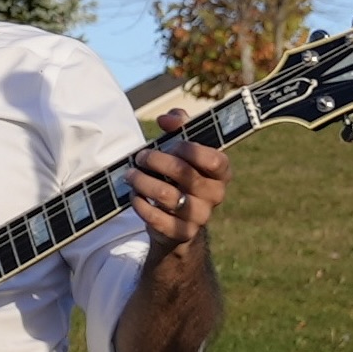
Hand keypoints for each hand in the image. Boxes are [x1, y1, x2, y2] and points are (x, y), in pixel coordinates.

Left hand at [131, 111, 229, 256]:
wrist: (178, 221)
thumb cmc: (181, 176)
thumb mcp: (185, 148)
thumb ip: (180, 125)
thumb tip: (166, 119)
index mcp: (222, 172)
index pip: (214, 159)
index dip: (188, 148)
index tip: (169, 144)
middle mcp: (215, 195)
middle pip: (184, 173)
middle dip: (156, 161)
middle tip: (140, 157)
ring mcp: (200, 216)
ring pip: (166, 195)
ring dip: (142, 181)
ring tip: (130, 175)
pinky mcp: (181, 232)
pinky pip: (155, 218)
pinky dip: (140, 204)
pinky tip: (135, 195)